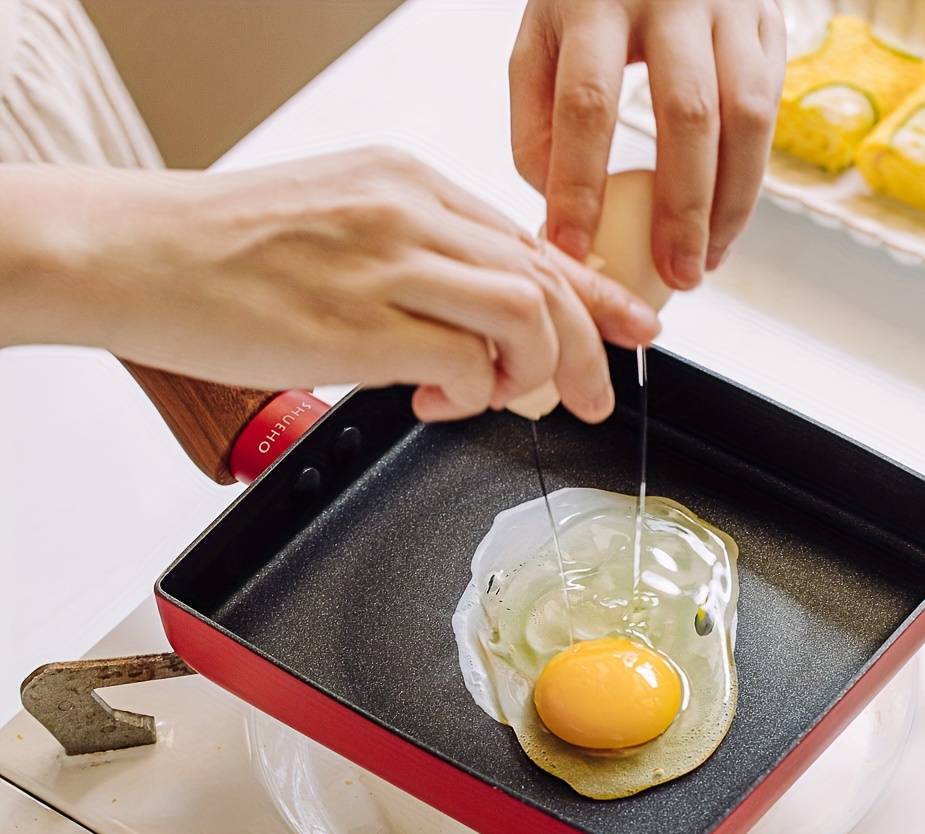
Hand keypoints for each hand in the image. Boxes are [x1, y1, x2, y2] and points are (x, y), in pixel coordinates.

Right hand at [4, 150, 659, 422]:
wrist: (140, 251)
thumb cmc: (230, 247)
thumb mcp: (342, 221)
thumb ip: (418, 255)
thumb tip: (478, 314)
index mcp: (410, 185)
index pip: (533, 241)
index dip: (594, 293)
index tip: (630, 327)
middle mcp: (410, 214)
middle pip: (546, 281)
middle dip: (588, 349)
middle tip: (591, 396)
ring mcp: (387, 265)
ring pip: (525, 315)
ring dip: (530, 373)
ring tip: (492, 398)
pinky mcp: (358, 326)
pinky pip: (463, 364)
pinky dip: (467, 395)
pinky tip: (429, 402)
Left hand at [510, 0, 785, 288]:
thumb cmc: (588, 2)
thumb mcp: (541, 41)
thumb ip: (536, 121)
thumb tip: (559, 206)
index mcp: (593, 0)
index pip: (586, 105)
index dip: (580, 185)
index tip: (574, 249)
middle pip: (685, 114)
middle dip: (681, 210)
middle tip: (673, 276)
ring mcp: (728, 5)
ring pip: (746, 114)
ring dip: (730, 203)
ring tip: (705, 263)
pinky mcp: (767, 21)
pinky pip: (769, 108)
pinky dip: (750, 177)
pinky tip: (724, 223)